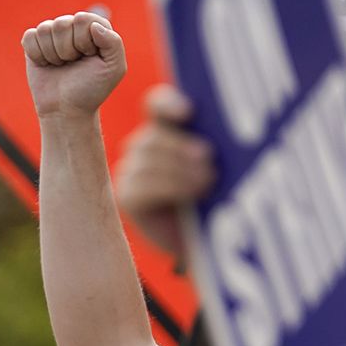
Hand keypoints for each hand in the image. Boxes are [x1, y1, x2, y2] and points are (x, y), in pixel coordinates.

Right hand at [24, 11, 125, 119]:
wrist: (67, 110)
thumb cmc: (91, 89)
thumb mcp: (114, 69)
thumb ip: (113, 42)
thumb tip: (94, 25)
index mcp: (94, 27)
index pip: (82, 19)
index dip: (84, 42)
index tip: (89, 57)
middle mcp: (73, 26)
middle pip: (62, 23)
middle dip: (67, 50)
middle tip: (73, 64)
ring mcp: (53, 33)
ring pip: (45, 30)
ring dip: (53, 54)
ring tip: (61, 65)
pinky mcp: (34, 42)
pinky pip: (30, 37)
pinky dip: (38, 55)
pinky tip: (47, 65)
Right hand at [114, 85, 213, 263]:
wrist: (208, 242)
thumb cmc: (218, 198)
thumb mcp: (219, 168)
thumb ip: (212, 147)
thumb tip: (214, 137)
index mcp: (167, 128)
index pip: (157, 104)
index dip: (169, 104)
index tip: (189, 112)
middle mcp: (144, 145)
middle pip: (154, 135)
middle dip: (182, 147)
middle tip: (210, 160)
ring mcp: (130, 170)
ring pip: (148, 159)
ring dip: (180, 170)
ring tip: (208, 182)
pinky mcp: (126, 196)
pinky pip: (142, 185)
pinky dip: (170, 187)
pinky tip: (192, 194)